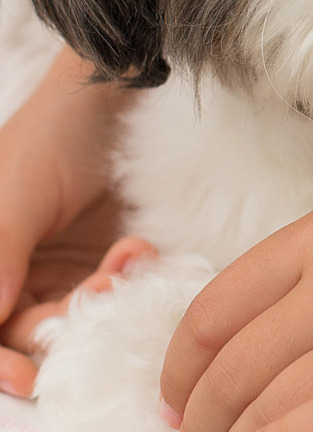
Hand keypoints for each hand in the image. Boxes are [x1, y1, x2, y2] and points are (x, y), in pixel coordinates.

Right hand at [0, 47, 132, 394]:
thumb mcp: (17, 191)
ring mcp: (70, 261)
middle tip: (103, 293)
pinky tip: (141, 250)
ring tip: (127, 259)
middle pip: (32, 328)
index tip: (29, 377)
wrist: (112, 92)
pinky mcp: (114, 250)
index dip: (0, 360)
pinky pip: (122, 284)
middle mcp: (22, 269)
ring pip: (82, 311)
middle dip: (66, 322)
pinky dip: (132, 277)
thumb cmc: (53, 130)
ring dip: (106, 296)